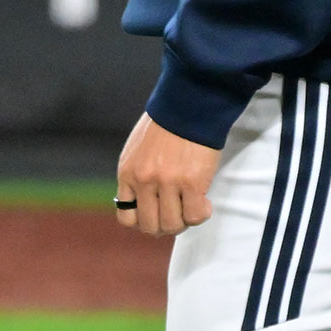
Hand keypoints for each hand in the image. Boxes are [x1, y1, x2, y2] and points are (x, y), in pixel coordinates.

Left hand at [114, 113, 221, 236]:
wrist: (187, 104)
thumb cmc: (165, 125)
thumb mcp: (137, 150)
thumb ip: (137, 176)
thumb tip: (144, 203)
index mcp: (127, 172)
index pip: (126, 218)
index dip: (143, 222)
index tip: (156, 215)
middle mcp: (144, 180)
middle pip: (150, 226)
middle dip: (166, 225)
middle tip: (178, 213)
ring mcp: (167, 183)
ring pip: (173, 225)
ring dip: (185, 220)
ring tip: (191, 204)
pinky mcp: (191, 182)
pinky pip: (195, 216)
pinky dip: (202, 213)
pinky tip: (204, 200)